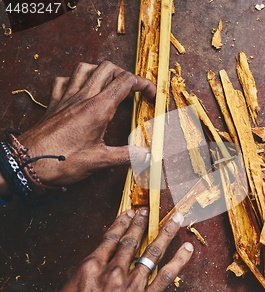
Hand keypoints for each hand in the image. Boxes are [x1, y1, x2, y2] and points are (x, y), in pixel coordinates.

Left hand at [16, 61, 155, 186]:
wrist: (26, 163)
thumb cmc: (61, 161)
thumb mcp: (99, 161)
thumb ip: (126, 156)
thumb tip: (147, 156)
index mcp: (98, 108)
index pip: (126, 82)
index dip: (143, 84)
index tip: (151, 96)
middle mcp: (83, 97)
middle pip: (107, 68)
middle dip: (125, 74)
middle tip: (133, 90)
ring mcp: (66, 98)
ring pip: (84, 68)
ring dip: (100, 70)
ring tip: (109, 83)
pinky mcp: (53, 103)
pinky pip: (62, 80)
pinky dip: (73, 79)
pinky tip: (79, 89)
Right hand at [45, 209, 192, 291]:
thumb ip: (85, 274)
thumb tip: (96, 261)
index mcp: (91, 268)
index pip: (110, 238)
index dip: (122, 223)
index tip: (129, 213)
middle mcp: (113, 273)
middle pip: (131, 242)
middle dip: (141, 224)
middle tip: (148, 211)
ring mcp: (131, 287)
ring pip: (153, 253)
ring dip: (166, 233)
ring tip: (176, 219)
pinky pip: (166, 276)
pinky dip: (179, 260)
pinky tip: (188, 248)